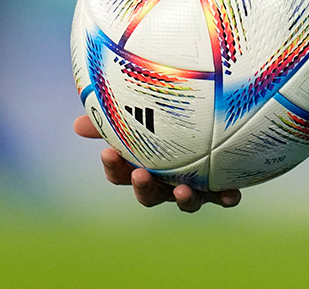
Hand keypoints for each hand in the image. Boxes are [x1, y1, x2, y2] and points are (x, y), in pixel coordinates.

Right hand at [71, 115, 241, 211]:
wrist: (213, 112)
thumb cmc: (169, 110)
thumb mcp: (143, 108)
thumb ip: (115, 114)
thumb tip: (77, 125)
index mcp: (143, 164)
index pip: (121, 172)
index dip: (114, 168)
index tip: (109, 153)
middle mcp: (166, 179)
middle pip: (150, 194)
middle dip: (143, 188)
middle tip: (140, 174)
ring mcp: (193, 184)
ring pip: (185, 200)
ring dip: (182, 198)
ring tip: (181, 189)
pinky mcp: (220, 184)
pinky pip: (223, 196)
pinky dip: (226, 197)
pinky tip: (232, 194)